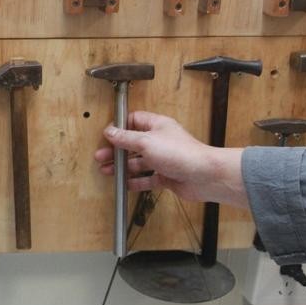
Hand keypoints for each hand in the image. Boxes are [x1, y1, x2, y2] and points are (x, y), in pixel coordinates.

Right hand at [94, 110, 248, 208]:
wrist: (204, 176)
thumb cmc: (180, 153)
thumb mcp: (146, 142)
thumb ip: (125, 138)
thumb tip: (109, 131)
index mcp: (157, 126)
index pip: (134, 120)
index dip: (119, 127)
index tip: (107, 135)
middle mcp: (160, 141)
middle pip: (133, 143)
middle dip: (116, 150)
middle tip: (101, 156)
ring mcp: (164, 159)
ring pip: (138, 162)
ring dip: (123, 167)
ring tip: (107, 171)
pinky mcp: (167, 176)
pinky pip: (148, 178)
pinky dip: (136, 181)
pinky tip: (126, 184)